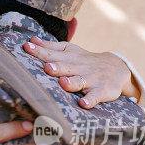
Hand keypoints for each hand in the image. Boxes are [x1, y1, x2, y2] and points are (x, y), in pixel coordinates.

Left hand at [23, 36, 140, 108]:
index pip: (53, 54)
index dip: (40, 51)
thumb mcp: (70, 51)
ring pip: (80, 81)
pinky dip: (90, 100)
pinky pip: (95, 97)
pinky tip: (83, 103)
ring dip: (71, 83)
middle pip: (66, 67)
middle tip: (46, 67)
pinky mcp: (102, 91)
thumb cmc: (85, 61)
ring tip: (63, 83)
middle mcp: (80, 67)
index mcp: (70, 57)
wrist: (117, 68)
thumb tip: (31, 40)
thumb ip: (50, 47)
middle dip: (56, 67)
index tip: (27, 47)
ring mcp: (91, 79)